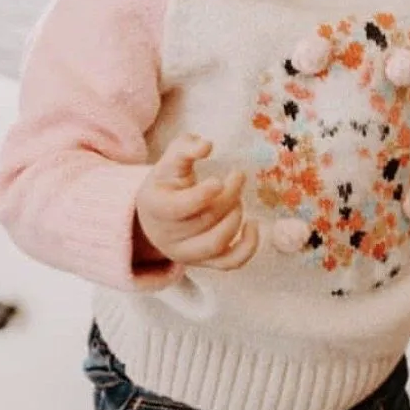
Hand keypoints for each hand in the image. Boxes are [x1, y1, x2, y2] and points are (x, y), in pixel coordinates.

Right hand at [135, 134, 258, 271]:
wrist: (156, 219)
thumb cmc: (166, 184)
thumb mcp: (169, 161)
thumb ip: (185, 148)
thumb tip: (207, 145)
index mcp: (156, 208)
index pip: (178, 208)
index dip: (202, 195)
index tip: (219, 180)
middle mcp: (168, 237)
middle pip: (204, 220)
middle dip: (228, 196)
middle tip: (238, 176)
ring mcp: (186, 254)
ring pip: (217, 242)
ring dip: (235, 217)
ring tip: (238, 198)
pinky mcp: (204, 263)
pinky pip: (230, 263)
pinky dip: (248, 247)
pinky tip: (253, 224)